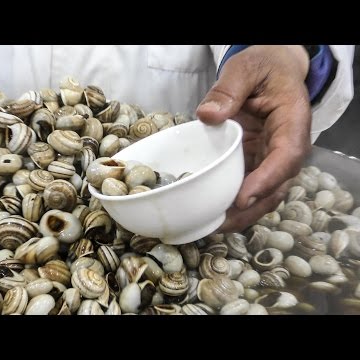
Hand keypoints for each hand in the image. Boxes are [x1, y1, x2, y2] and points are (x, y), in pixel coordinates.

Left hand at [197, 45, 311, 231]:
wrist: (272, 70)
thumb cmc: (264, 67)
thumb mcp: (246, 68)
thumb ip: (229, 89)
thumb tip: (208, 116)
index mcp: (292, 122)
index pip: (286, 157)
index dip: (266, 181)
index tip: (243, 198)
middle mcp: (286, 146)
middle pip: (276, 186)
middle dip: (250, 208)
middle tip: (220, 223)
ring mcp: (271, 157)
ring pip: (263, 193)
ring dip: (241, 213)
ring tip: (212, 225)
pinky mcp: (257, 161)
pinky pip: (249, 185)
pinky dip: (233, 201)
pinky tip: (212, 212)